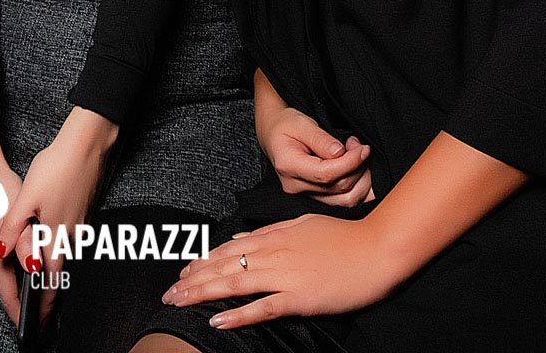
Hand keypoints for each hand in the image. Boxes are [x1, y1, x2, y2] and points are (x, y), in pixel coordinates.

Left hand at [0, 107, 118, 320]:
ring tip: (45, 277)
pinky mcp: (84, 207)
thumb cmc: (57, 167)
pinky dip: (62, 245)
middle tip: (43, 306)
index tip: (40, 317)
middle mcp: (73, 233)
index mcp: (58, 235)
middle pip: (61, 268)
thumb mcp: (26, 198)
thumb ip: (13, 229)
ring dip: (56, 267)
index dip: (45, 300)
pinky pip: (72, 234)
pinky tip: (54, 238)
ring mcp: (81, 220)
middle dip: (51, 289)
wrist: (87, 143)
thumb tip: (0, 254)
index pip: (52, 279)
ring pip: (66, 251)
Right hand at [0, 125, 26, 323]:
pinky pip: (8, 263)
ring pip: (9, 276)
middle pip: (9, 288)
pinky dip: (19, 273)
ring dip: (22, 289)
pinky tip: (30, 270)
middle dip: (24, 303)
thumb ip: (26, 244)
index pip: (9, 293)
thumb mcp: (16, 217)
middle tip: (40, 316)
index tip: (36, 323)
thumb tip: (34, 269)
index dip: (22, 310)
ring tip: (37, 300)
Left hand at [162, 213, 399, 329]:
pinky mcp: (298, 298)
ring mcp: (284, 276)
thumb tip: (247, 237)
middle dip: (192, 280)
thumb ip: (274, 231)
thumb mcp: (303, 224)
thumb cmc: (344, 238)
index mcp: (274, 237)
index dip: (203, 261)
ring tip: (179, 303)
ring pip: (233, 284)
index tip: (184, 272)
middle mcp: (273, 254)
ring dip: (202, 294)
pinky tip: (216, 321)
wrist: (376, 249)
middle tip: (169, 293)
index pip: (228, 250)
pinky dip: (237, 315)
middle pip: (223, 267)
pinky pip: (262, 308)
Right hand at [258, 106, 374, 206]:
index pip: (325, 174)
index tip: (364, 149)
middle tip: (359, 146)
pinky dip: (358, 188)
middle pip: (338, 188)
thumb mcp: (302, 123)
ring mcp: (305, 195)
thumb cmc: (287, 125)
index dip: (350, 163)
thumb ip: (321, 139)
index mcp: (288, 166)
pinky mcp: (315, 197)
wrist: (274, 134)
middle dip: (358, 167)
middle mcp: (295, 186)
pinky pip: (343, 201)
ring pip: (345, 199)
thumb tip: (341, 153)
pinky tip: (358, 170)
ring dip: (361, 179)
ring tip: (357, 156)